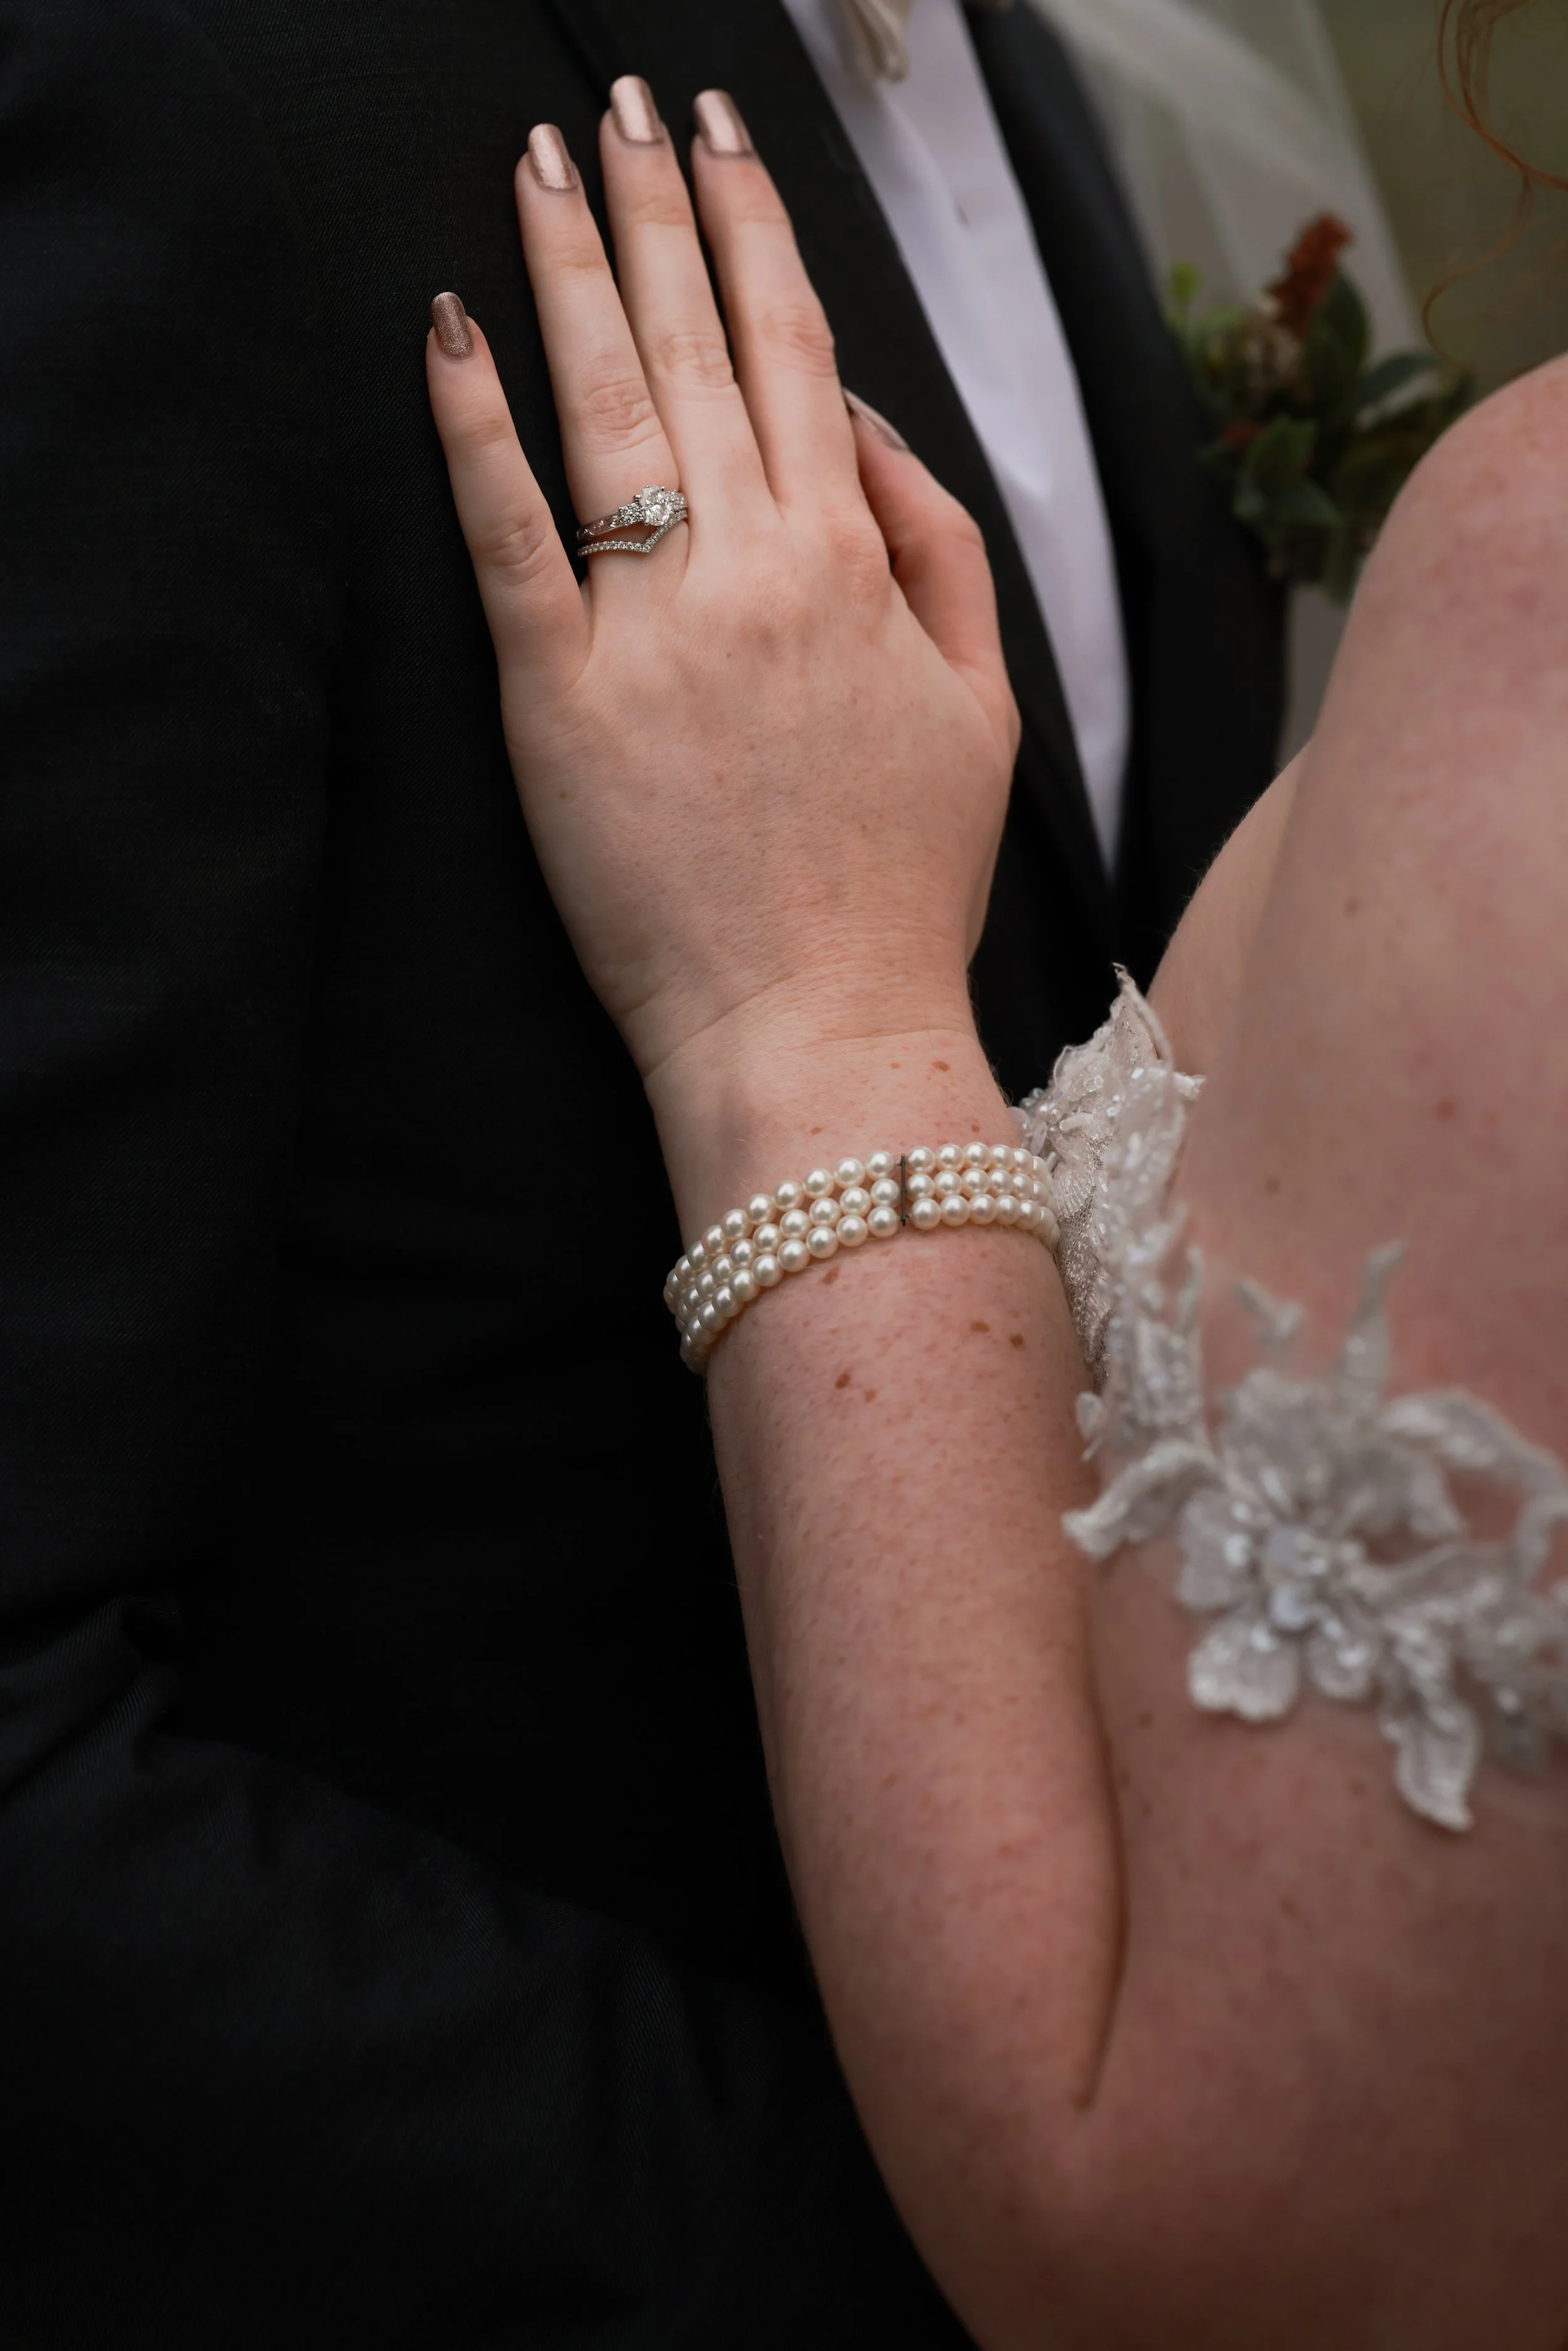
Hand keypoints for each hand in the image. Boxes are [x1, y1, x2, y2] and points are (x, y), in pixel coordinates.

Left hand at [426, 87, 1016, 1140]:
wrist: (820, 1028)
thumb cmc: (901, 886)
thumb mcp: (983, 707)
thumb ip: (942, 548)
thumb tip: (868, 423)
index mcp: (854, 561)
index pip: (794, 348)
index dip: (753, 227)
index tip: (721, 139)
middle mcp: (754, 566)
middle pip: (693, 344)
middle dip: (657, 206)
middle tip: (622, 107)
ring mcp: (649, 627)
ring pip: (603, 404)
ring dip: (570, 267)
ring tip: (543, 166)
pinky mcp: (556, 698)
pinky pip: (508, 537)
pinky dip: (474, 429)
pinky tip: (451, 335)